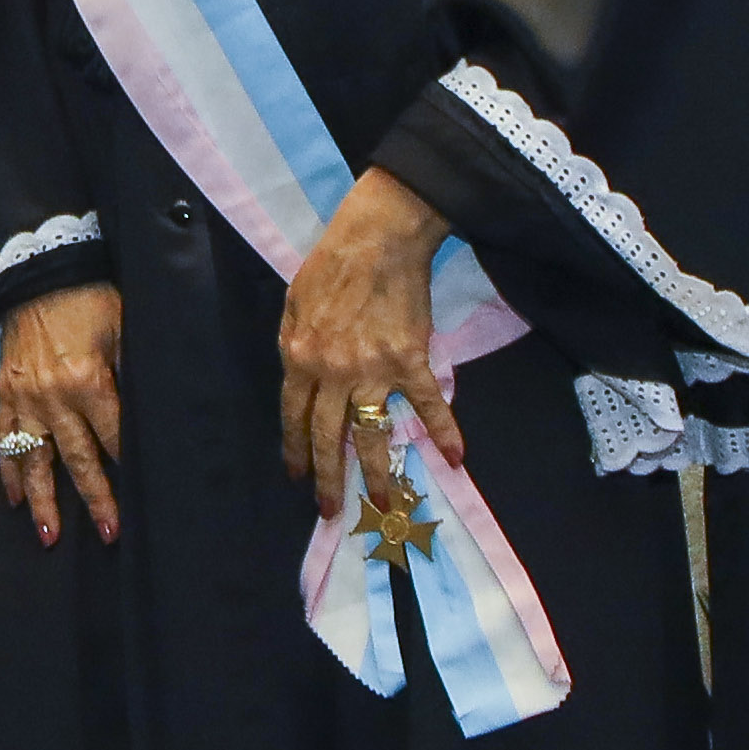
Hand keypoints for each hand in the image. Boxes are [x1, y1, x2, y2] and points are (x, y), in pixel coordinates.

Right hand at [0, 281, 130, 545]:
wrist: (37, 274)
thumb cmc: (89, 299)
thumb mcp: (124, 326)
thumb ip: (134, 370)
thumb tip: (156, 409)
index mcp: (87, 381)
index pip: (113, 436)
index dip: (128, 467)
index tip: (144, 497)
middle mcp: (53, 398)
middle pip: (77, 459)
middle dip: (96, 499)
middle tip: (110, 535)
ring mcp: (25, 399)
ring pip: (34, 460)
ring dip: (42, 502)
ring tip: (50, 537)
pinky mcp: (6, 394)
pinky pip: (5, 441)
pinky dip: (9, 472)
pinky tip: (13, 500)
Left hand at [275, 168, 464, 536]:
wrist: (378, 237)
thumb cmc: (330, 264)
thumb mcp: (292, 302)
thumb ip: (292, 342)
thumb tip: (296, 375)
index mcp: (300, 358)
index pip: (294, 417)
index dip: (296, 450)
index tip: (298, 477)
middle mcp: (333, 373)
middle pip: (328, 438)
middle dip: (328, 480)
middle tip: (330, 512)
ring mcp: (373, 371)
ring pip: (372, 434)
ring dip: (377, 473)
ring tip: (381, 504)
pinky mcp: (410, 361)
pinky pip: (428, 404)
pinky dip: (444, 431)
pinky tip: (456, 458)